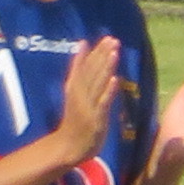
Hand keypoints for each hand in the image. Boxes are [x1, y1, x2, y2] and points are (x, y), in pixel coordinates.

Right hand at [50, 33, 126, 160]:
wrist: (68, 147)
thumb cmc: (76, 122)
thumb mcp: (76, 97)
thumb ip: (82, 79)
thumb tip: (86, 62)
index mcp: (74, 88)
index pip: (85, 66)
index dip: (95, 52)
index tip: (105, 38)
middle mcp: (79, 94)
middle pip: (91, 71)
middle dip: (102, 54)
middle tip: (112, 39)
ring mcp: (87, 105)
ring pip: (97, 82)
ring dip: (105, 67)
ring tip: (113, 52)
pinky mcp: (95, 118)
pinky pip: (102, 102)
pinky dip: (108, 91)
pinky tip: (115, 79)